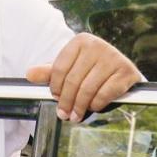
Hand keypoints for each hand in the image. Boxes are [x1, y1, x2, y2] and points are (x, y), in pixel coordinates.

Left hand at [26, 33, 141, 122]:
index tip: (54, 98)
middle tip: (63, 114)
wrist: (121, 69)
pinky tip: (92, 108)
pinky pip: (106, 93)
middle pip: (73, 80)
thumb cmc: (90, 68)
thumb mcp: (70, 66)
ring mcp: (113, 57)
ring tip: (75, 116)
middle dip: (66, 101)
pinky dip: (96, 104)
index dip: (55, 87)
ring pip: (88, 88)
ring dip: (80, 106)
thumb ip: (49, 71)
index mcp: (80, 41)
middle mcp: (97, 45)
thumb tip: (29, 74)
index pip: (60, 68)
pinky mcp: (127, 71)